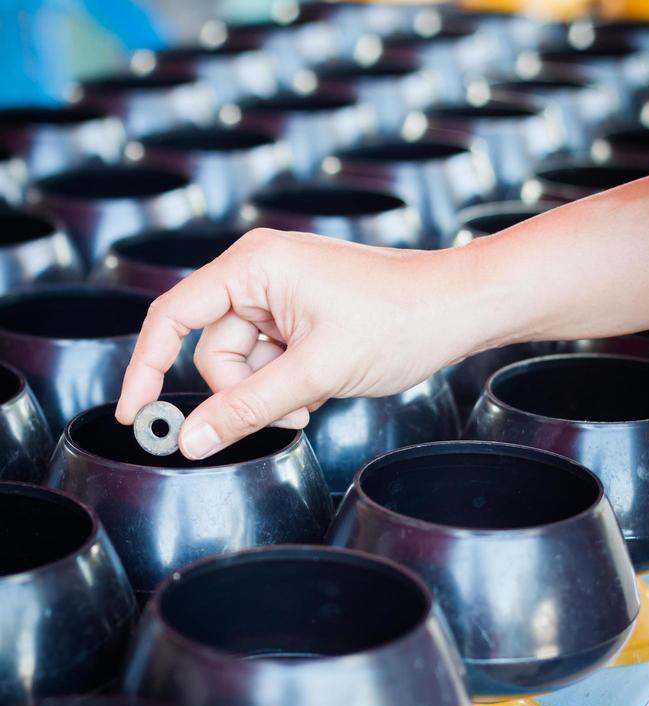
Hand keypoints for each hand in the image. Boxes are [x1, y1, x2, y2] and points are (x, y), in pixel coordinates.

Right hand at [115, 229, 482, 458]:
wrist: (458, 308)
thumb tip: (191, 439)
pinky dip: (288, 383)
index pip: (173, 315)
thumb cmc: (399, 320)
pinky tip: (323, 385)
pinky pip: (269, 359)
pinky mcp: (298, 313)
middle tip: (291, 411)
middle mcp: (259, 273)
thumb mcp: (316, 372)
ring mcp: (280, 293)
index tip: (134, 414)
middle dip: (244, 391)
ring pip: (243, 362)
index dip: (146, 367)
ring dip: (271, 392)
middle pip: (213, 350)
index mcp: (253, 266)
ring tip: (317, 395)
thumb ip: (249, 407)